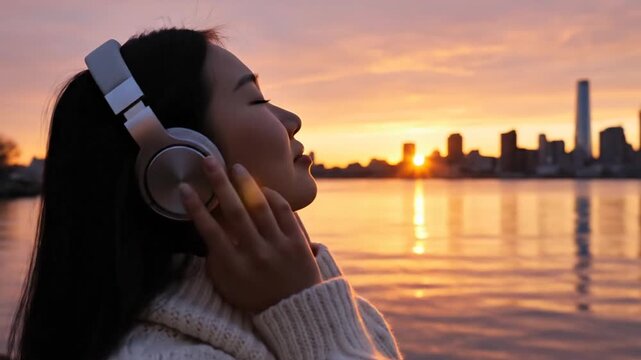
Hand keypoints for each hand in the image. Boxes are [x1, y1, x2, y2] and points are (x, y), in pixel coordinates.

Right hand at [179, 156, 321, 312]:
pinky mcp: (298, 242)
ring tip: (235, 167)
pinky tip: (261, 187)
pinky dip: (272, 196)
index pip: (210, 231)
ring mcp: (278, 247)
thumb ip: (215, 260)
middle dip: (219, 183)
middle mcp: (255, 254)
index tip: (184, 188)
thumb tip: (205, 229)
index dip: (195, 208)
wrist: (295, 311)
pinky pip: (284, 212)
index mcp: (234, 266)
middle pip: (234, 212)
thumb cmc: (255, 295)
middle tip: (209, 161)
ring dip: (246, 184)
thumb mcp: (228, 285)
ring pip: (260, 207)